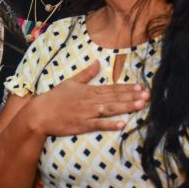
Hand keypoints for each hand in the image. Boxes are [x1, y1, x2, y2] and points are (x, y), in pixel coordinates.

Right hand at [26, 60, 148, 136]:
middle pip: (115, 98)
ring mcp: (87, 113)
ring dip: (126, 107)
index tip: (141, 87)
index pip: (112, 88)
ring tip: (141, 105)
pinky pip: (99, 125)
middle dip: (132, 96)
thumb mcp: (71, 82)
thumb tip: (98, 62)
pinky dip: (110, 124)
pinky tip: (122, 124)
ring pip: (110, 109)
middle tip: (148, 95)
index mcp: (89, 90)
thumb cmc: (55, 98)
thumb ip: (86, 73)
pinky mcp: (82, 125)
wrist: (40, 113)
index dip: (127, 88)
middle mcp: (90, 101)